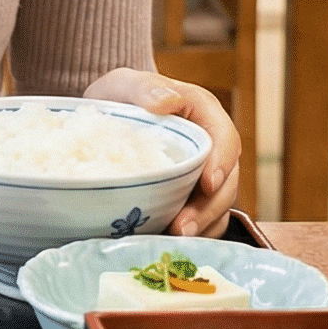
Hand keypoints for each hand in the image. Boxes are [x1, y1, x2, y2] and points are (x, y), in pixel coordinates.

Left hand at [82, 67, 240, 236]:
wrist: (101, 120)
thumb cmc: (118, 97)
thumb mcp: (125, 84)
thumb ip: (146, 88)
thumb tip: (168, 101)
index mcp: (203, 114)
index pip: (225, 139)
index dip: (221, 162)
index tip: (208, 183)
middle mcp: (210, 147)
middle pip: (226, 180)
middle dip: (208, 206)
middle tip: (183, 227)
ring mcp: (202, 176)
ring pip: (218, 205)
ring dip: (202, 225)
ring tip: (176, 240)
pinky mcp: (189, 198)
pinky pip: (203, 221)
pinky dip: (193, 234)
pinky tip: (170, 244)